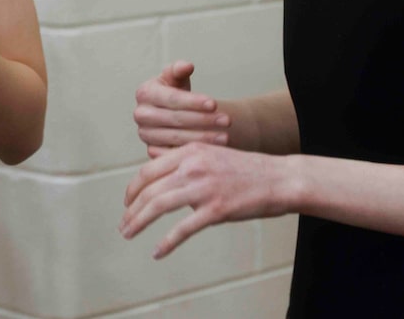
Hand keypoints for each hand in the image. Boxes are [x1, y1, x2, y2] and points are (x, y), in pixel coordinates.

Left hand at [119, 142, 292, 257]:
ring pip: (159, 205)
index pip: (148, 170)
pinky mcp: (216, 209)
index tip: (127, 202)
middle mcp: (192, 166)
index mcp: (189, 151)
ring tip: (129, 233)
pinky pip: (183, 228)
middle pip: (149, 189)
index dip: (132, 188)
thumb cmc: (247, 170)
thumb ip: (187, 163)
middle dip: (131, 209)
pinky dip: (167, 242)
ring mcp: (203, 187)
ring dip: (139, 222)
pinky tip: (157, 251)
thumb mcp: (212, 155)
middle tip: (123, 224)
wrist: (280, 178)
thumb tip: (162, 180)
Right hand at [133, 61, 230, 157]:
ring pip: (176, 138)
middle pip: (175, 119)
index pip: (172, 98)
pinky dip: (193, 151)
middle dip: (203, 120)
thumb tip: (187, 66)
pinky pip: (174, 154)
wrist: (171, 111)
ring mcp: (145, 134)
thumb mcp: (177, 78)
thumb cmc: (175, 91)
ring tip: (225, 136)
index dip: (194, 102)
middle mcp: (141, 115)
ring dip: (203, 138)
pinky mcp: (152, 151)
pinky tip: (212, 149)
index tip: (214, 104)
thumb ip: (179, 70)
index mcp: (144, 93)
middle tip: (227, 121)